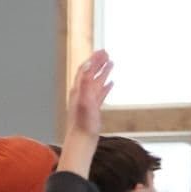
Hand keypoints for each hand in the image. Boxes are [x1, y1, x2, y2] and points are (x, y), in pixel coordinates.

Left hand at [57, 51, 113, 177]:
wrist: (81, 139)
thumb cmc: (83, 122)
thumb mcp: (85, 101)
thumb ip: (86, 83)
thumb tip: (88, 66)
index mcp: (79, 89)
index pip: (86, 70)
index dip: (93, 60)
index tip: (103, 52)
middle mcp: (82, 93)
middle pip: (90, 73)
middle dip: (98, 62)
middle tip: (107, 53)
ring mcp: (88, 100)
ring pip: (97, 82)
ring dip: (103, 72)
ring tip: (111, 64)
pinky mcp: (93, 108)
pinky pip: (101, 93)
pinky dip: (106, 86)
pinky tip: (111, 83)